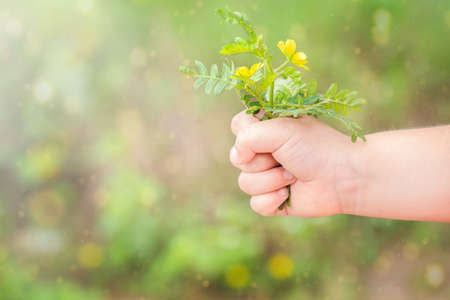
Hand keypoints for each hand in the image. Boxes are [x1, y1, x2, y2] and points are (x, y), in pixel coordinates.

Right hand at [229, 111, 359, 216]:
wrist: (343, 177)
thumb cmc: (316, 147)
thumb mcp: (280, 130)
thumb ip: (248, 137)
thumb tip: (237, 158)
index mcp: (267, 129)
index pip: (237, 126)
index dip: (245, 134)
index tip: (266, 136)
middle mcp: (264, 152)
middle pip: (236, 158)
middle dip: (262, 161)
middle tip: (286, 157)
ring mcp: (267, 177)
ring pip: (245, 183)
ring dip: (271, 180)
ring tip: (293, 176)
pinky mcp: (273, 200)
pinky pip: (255, 204)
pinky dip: (272, 200)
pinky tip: (288, 194)